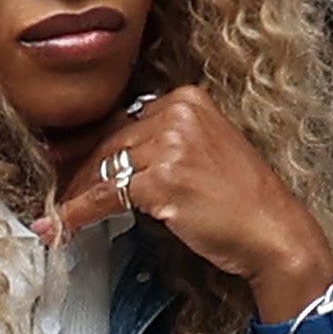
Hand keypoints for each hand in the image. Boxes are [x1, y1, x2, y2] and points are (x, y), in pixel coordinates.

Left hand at [48, 89, 332, 312]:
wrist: (274, 233)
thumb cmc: (244, 205)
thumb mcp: (205, 156)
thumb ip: (164, 146)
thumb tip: (107, 159)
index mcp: (189, 100)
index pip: (124, 119)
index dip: (91, 145)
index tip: (66, 158)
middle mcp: (178, 113)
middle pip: (110, 141)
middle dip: (79, 171)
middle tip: (58, 192)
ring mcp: (170, 144)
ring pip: (103, 168)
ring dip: (75, 196)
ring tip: (58, 215)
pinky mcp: (161, 179)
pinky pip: (104, 196)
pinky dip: (79, 214)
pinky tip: (63, 225)